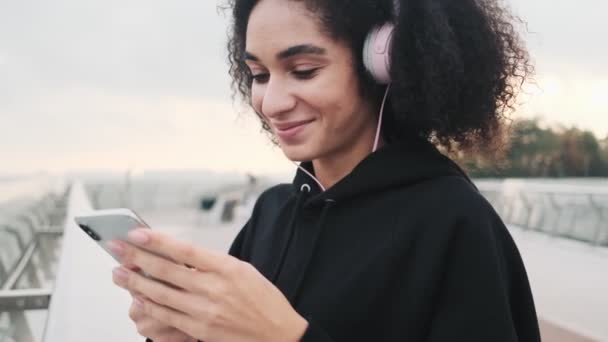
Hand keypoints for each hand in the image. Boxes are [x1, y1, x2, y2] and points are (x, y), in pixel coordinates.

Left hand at [109, 229, 308, 341]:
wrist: (278, 334)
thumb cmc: (263, 299)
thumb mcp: (243, 270)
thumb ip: (211, 262)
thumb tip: (180, 254)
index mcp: (227, 267)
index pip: (184, 250)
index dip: (157, 241)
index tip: (136, 233)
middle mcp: (214, 288)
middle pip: (166, 270)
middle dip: (136, 257)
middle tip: (116, 248)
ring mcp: (205, 311)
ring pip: (161, 293)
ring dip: (135, 282)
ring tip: (118, 272)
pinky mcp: (200, 329)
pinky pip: (167, 315)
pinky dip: (149, 305)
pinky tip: (137, 296)